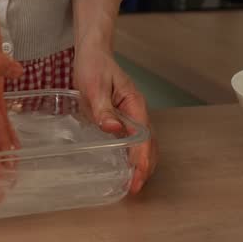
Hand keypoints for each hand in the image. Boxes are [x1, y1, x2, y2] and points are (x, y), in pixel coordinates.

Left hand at [73, 43, 156, 192]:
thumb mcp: (95, 86)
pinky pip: (132, 140)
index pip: (144, 138)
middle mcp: (137, 112)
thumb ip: (104, 108)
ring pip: (143, 144)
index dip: (142, 159)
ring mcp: (132, 116)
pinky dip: (132, 155)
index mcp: (135, 105)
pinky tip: (125, 167)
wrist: (93, 54)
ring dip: (141, 164)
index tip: (137, 176)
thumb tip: (113, 129)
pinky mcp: (122, 118)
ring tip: (133, 183)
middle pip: (149, 144)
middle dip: (145, 167)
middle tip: (135, 188)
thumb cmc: (95, 67)